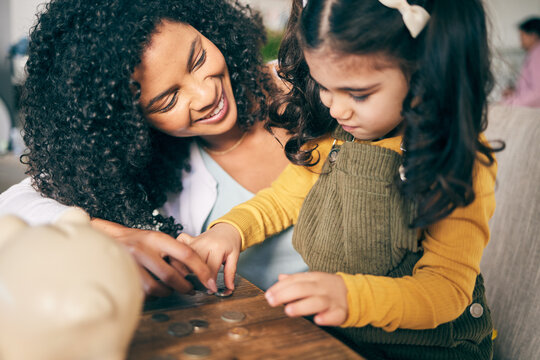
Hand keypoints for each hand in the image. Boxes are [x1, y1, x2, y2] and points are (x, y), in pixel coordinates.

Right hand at [91, 218, 216, 296]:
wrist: (104, 239)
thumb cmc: (136, 241)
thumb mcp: (155, 239)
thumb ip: (173, 251)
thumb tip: (198, 270)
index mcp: (155, 238)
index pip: (185, 253)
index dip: (201, 269)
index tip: (210, 280)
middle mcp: (142, 249)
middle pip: (171, 275)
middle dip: (185, 287)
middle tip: (191, 290)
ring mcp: (130, 264)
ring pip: (157, 288)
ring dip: (167, 293)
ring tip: (170, 290)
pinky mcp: (121, 276)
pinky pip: (142, 294)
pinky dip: (152, 296)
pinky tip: (153, 290)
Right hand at [178, 223, 241, 289]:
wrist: (226, 229)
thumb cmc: (230, 243)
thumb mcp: (234, 257)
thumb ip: (230, 273)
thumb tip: (229, 287)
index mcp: (217, 248)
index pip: (210, 268)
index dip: (210, 281)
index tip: (211, 289)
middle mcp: (204, 243)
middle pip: (194, 263)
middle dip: (195, 277)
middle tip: (198, 287)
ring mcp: (194, 240)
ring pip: (183, 256)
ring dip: (183, 268)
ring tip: (187, 279)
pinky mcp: (188, 239)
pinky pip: (178, 245)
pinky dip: (176, 253)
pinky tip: (179, 262)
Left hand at [265, 272, 348, 325]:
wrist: (353, 293)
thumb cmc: (327, 288)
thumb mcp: (312, 280)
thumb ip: (296, 279)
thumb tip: (280, 277)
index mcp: (313, 278)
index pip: (295, 280)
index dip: (280, 287)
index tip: (268, 294)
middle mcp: (321, 287)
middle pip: (302, 288)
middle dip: (285, 294)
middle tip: (271, 301)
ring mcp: (331, 299)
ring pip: (316, 301)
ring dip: (301, 306)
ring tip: (288, 310)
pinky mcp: (340, 311)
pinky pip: (334, 314)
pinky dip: (326, 317)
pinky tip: (317, 320)